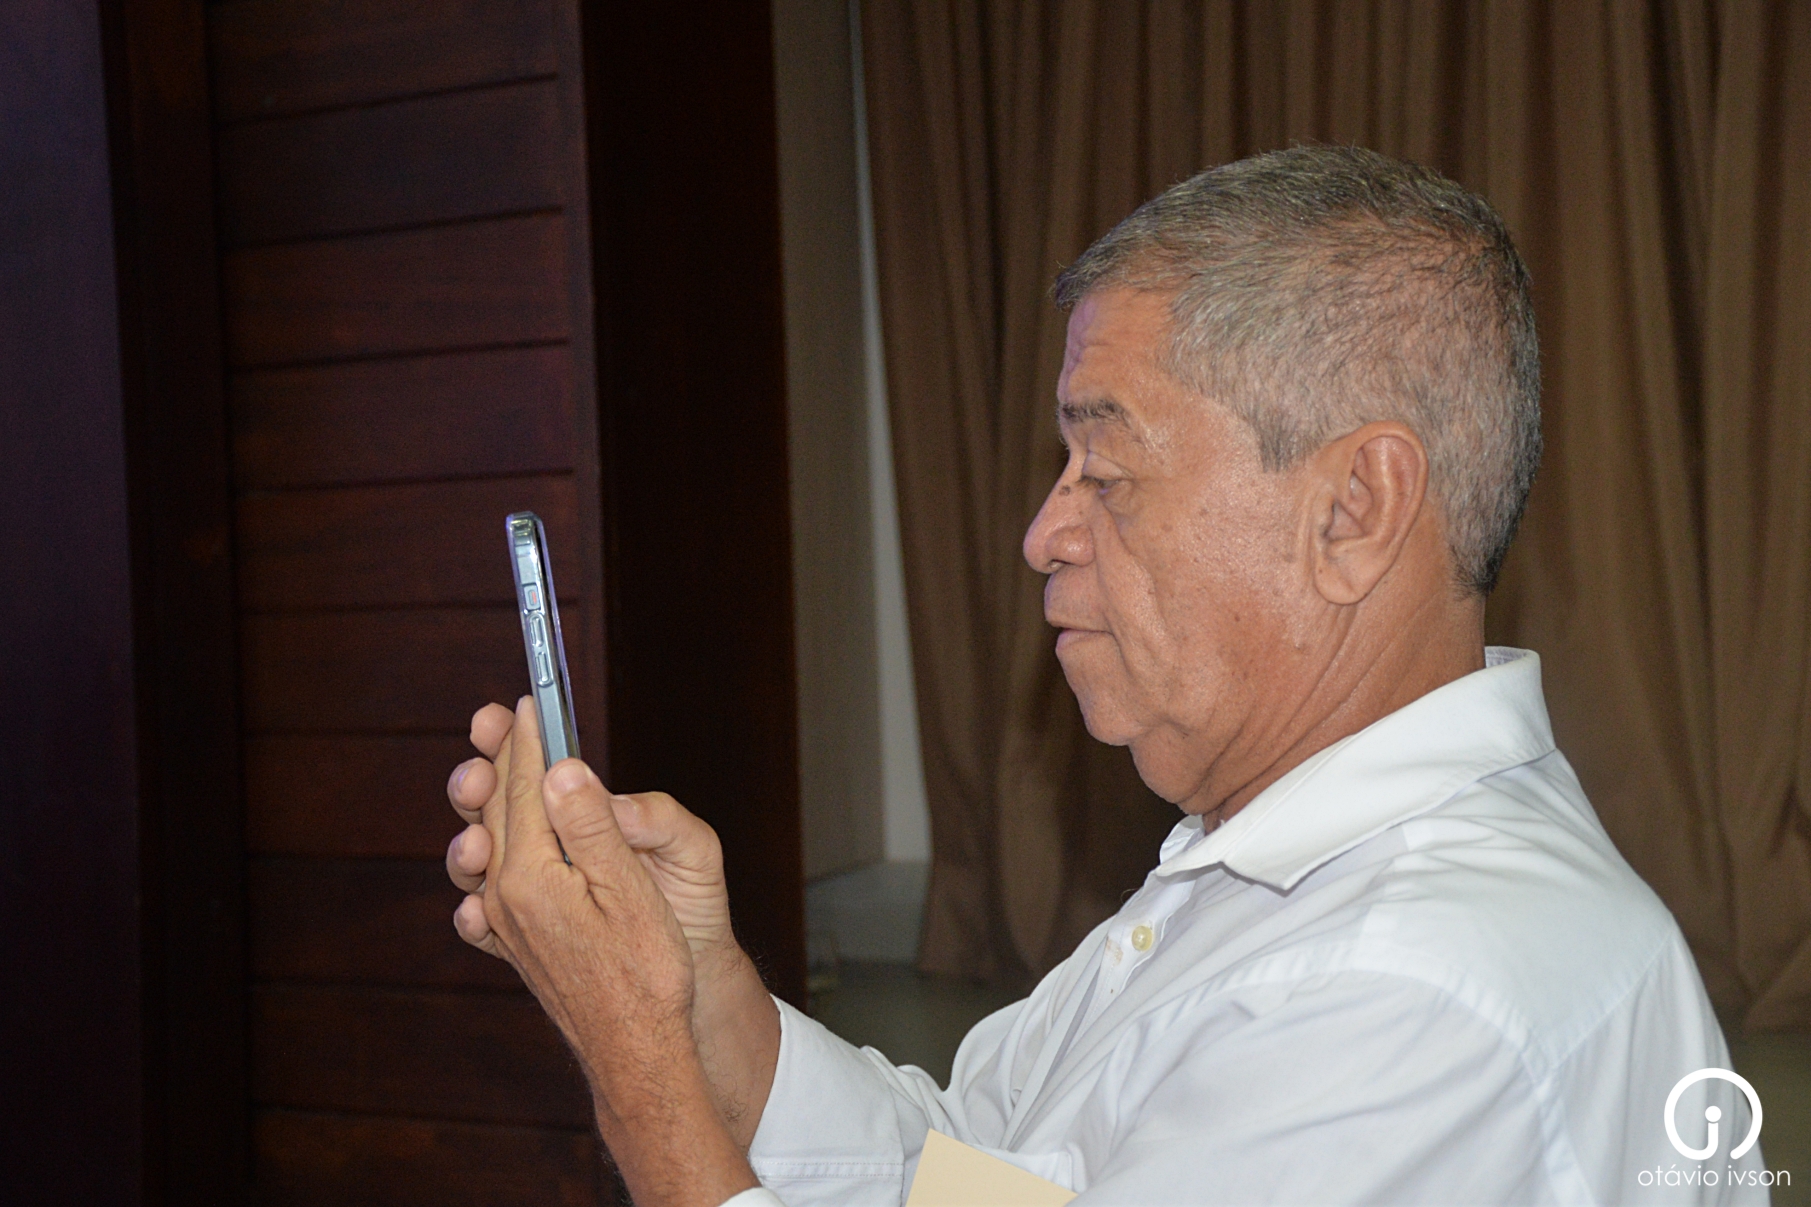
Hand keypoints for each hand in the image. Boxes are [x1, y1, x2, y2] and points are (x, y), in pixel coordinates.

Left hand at [445, 698, 754, 1206]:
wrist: (639, 1055)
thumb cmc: (649, 974)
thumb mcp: (630, 891)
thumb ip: (590, 827)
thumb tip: (560, 768)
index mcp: (533, 875)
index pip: (527, 789)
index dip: (530, 740)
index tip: (532, 701)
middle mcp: (507, 898)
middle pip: (500, 812)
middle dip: (502, 760)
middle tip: (502, 719)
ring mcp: (507, 926)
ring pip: (488, 849)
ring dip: (488, 808)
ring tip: (484, 776)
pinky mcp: (516, 949)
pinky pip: (485, 897)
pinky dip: (483, 869)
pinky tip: (485, 866)